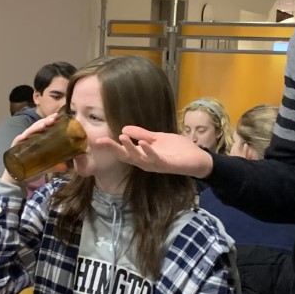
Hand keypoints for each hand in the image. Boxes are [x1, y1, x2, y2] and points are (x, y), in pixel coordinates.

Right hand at [0, 113, 60, 187]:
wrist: (16, 179)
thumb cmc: (29, 169)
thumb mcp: (45, 166)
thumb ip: (55, 165)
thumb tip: (66, 166)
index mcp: (35, 139)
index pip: (42, 127)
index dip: (49, 121)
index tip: (58, 117)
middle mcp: (28, 138)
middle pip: (36, 126)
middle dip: (45, 121)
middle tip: (54, 118)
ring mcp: (21, 141)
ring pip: (29, 131)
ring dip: (37, 126)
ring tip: (45, 124)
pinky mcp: (15, 147)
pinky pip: (19, 139)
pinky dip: (24, 136)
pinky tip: (28, 134)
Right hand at [94, 125, 213, 178]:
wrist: (198, 157)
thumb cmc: (178, 149)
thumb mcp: (157, 138)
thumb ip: (142, 134)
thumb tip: (124, 128)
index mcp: (143, 155)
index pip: (124, 151)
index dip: (110, 146)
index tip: (97, 140)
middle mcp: (146, 162)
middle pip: (127, 157)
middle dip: (114, 149)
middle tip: (101, 141)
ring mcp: (156, 164)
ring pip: (139, 158)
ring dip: (130, 148)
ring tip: (122, 138)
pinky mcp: (167, 164)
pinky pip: (155, 159)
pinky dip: (149, 151)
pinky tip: (144, 143)